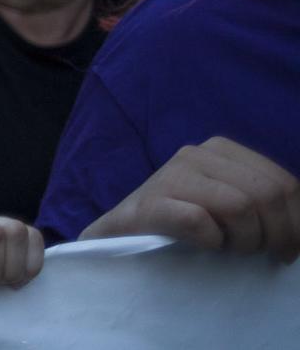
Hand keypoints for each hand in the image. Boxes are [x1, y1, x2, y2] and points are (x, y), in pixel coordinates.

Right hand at [81, 137, 299, 259]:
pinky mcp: (149, 204)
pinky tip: (203, 246)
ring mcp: (170, 176)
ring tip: (230, 250)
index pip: (283, 183)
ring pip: (239, 207)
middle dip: (275, 235)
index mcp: (221, 150)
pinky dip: (210, 242)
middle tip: (262, 255)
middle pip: (266, 195)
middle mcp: (195, 154)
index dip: (296, 223)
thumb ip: (263, 201)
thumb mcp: (232, 203)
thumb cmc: (185, 225)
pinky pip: (199, 221)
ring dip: (244, 241)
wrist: (123, 238)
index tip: (289, 250)